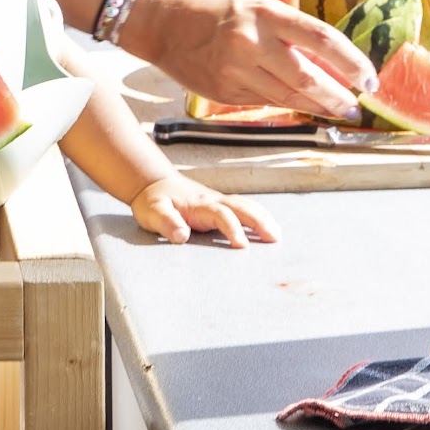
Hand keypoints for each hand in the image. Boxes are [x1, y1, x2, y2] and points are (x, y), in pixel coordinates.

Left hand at [130, 174, 278, 246]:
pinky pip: (244, 209)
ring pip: (245, 206)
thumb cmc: (153, 201)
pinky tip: (270, 227)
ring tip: (277, 235)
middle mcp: (213, 201)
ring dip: (263, 218)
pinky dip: (259, 216)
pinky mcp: (221, 206)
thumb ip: (166, 222)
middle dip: (258, 221)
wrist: (154, 184)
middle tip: (274, 238)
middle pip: (241, 207)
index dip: (232, 229)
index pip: (220, 215)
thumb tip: (182, 236)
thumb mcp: (152, 212)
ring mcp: (219, 202)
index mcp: (199, 205)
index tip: (242, 246)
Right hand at [137, 0, 377, 117]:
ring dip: (317, 107)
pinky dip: (286, 105)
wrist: (165, 21)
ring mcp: (235, 70)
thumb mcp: (256, 9)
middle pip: (306, 77)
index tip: (369, 77)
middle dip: (337, 96)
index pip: (321, 39)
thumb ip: (288, 34)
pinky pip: (263, 102)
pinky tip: (302, 107)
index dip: (351, 61)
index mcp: (265, 14)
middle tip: (356, 106)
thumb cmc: (217, 12)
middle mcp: (251, 42)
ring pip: (287, 96)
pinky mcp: (223, 91)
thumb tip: (331, 65)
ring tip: (338, 112)